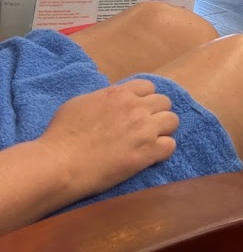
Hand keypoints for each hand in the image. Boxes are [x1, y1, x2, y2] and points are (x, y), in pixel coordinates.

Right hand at [37, 80, 178, 201]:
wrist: (61, 163)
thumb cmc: (62, 134)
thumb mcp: (81, 102)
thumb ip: (102, 98)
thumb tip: (110, 100)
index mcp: (120, 93)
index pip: (148, 87)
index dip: (144, 99)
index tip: (137, 111)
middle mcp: (136, 108)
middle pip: (164, 102)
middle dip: (156, 113)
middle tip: (145, 127)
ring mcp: (144, 130)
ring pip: (172, 121)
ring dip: (164, 130)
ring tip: (152, 141)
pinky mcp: (147, 153)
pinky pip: (170, 146)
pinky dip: (163, 150)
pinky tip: (151, 157)